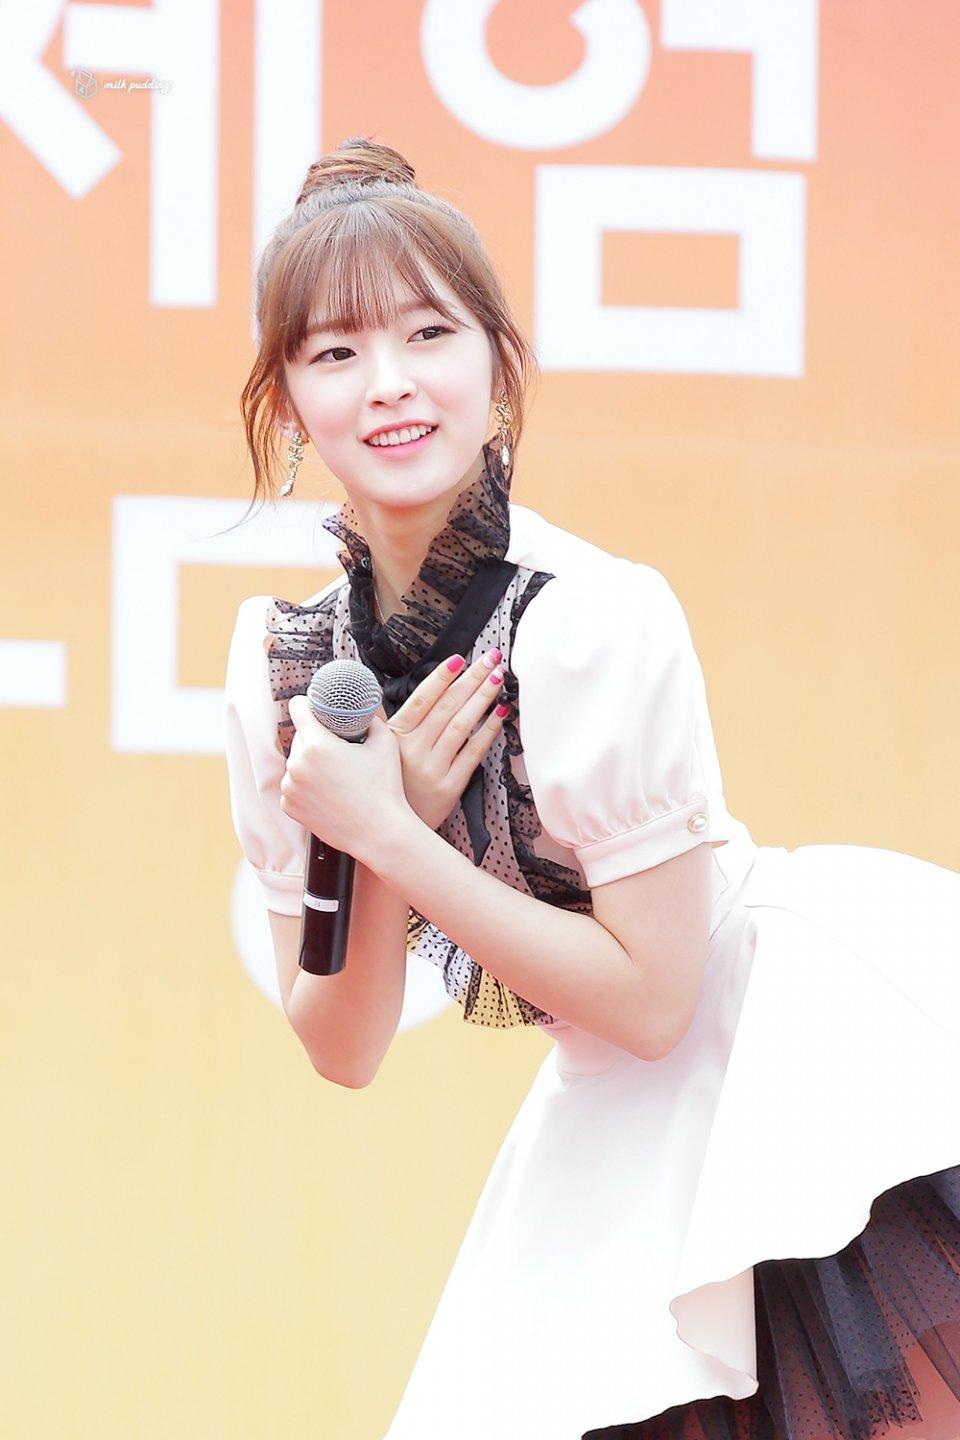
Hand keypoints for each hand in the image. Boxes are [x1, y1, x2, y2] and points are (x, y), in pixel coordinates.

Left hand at [279, 696, 409, 865]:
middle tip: (339, 750)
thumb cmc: (385, 788)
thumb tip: (363, 711)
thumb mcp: (385, 742)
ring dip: (310, 764)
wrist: (380, 833)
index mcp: (316, 745)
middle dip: (316, 739)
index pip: (298, 708)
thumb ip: (371, 719)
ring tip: (336, 775)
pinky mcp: (289, 806)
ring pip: (296, 763)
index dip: (308, 703)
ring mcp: (290, 788)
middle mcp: (296, 765)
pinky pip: (294, 786)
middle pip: (300, 737)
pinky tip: (328, 793)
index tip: (315, 707)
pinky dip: (306, 786)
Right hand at [382, 647, 510, 829]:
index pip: (422, 699)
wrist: (387, 830)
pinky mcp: (450, 787)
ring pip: (462, 726)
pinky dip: (488, 732)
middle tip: (491, 658)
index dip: (441, 677)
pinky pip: (473, 754)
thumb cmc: (387, 783)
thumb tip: (373, 695)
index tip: (459, 658)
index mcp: (394, 737)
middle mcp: (413, 751)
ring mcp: (433, 769)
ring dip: (482, 699)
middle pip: (447, 707)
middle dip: (471, 679)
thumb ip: (381, 722)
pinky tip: (499, 714)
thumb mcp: (377, 750)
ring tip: (498, 678)